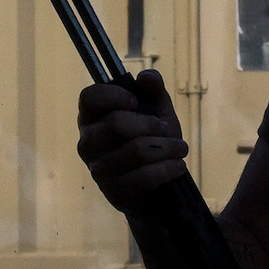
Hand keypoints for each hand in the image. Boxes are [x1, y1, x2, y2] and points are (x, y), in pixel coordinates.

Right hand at [76, 69, 187, 214]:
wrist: (155, 190)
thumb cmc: (151, 142)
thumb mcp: (156, 113)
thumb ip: (153, 92)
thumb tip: (147, 76)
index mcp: (91, 118)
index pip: (89, 97)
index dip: (113, 96)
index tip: (135, 101)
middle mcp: (87, 143)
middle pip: (117, 124)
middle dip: (152, 124)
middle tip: (168, 129)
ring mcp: (98, 169)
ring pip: (136, 150)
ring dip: (168, 148)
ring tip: (180, 149)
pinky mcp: (114, 192)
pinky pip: (144, 176)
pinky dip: (168, 169)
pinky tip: (177, 166)